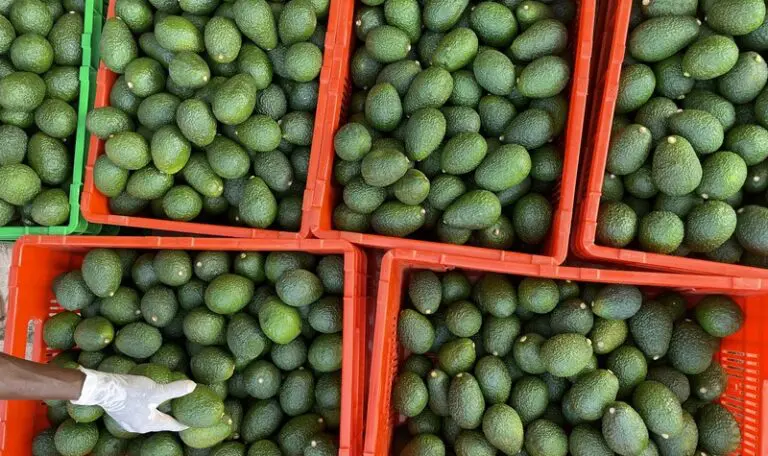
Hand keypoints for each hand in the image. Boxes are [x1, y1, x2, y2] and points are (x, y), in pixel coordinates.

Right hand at [71, 367, 196, 432]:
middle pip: (161, 423)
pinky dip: (148, 410)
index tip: (193, 420)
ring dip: (159, 413)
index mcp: (149, 424)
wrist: (103, 389)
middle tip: (182, 410)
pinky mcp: (121, 415)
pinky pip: (140, 414)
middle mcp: (139, 427)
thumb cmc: (131, 391)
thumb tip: (193, 386)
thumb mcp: (156, 390)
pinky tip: (149, 402)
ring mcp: (128, 423)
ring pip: (149, 419)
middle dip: (172, 417)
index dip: (183, 422)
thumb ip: (175, 390)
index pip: (172, 425)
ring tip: (168, 405)